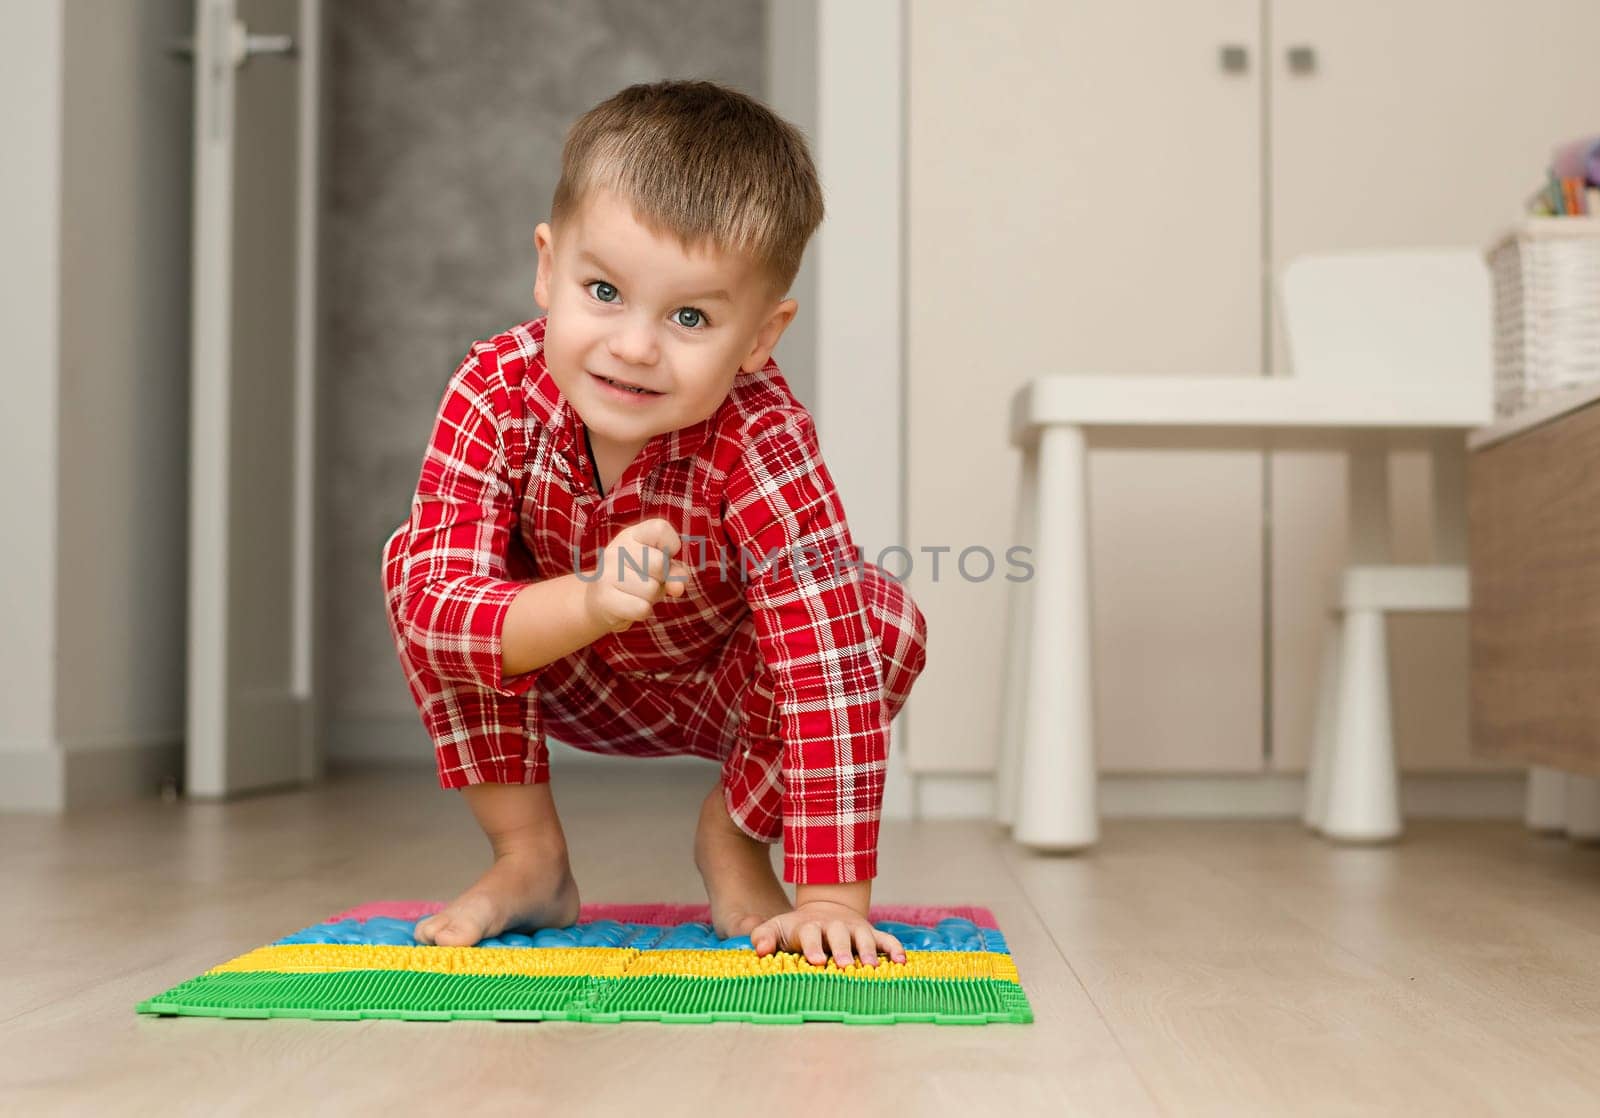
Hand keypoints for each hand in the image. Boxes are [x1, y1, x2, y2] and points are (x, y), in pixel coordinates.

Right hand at [583, 518, 692, 632]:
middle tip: (648, 579)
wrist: (601, 602)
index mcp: (632, 535)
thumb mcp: (660, 570)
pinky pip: (641, 608)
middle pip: (660, 563)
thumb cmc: (638, 579)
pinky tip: (631, 604)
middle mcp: (616, 549)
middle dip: (662, 578)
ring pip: (652, 589)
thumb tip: (678, 588)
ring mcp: (607, 572)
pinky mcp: (603, 597)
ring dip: (652, 597)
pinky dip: (643, 611)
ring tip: (637, 592)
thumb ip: (675, 573)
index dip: (671, 545)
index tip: (663, 555)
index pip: (660, 529)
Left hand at [749, 901, 906, 967]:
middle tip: (846, 966)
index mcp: (810, 926)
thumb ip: (764, 937)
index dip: (813, 946)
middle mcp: (834, 926)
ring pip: (864, 937)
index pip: (811, 934)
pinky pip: (885, 940)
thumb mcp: (777, 928)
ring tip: (873, 968)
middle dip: (843, 949)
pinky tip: (901, 962)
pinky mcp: (871, 933)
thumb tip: (759, 950)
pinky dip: (894, 949)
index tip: (816, 961)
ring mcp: (855, 929)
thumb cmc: (797, 929)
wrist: (824, 909)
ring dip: (868, 951)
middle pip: (839, 935)